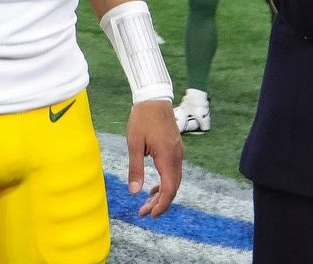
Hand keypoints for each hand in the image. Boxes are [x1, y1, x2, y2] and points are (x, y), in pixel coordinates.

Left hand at [126, 99, 182, 218]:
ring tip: (147, 202)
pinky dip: (165, 182)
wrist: (154, 98)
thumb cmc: (142, 119)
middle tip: (143, 212)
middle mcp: (177, 157)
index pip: (169, 189)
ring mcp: (178, 152)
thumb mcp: (134, 144)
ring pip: (174, 180)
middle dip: (160, 202)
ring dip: (162, 193)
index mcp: (168, 157)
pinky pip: (173, 171)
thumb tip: (134, 192)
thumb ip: (135, 169)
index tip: (150, 215)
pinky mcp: (175, 148)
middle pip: (173, 187)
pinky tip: (153, 186)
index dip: (161, 204)